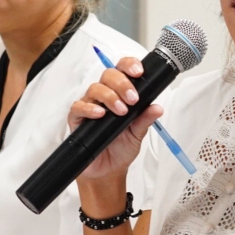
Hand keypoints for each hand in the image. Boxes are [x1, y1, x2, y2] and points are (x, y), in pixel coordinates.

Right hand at [67, 58, 163, 185]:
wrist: (108, 169)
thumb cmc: (121, 148)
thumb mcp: (138, 133)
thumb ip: (146, 119)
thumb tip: (157, 108)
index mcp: (120, 94)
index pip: (122, 70)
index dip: (129, 65)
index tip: (139, 72)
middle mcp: (104, 96)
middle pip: (108, 75)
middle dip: (122, 83)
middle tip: (132, 99)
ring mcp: (89, 105)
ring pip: (95, 88)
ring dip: (110, 97)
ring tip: (121, 111)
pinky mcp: (77, 119)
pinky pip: (78, 107)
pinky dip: (90, 108)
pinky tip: (100, 114)